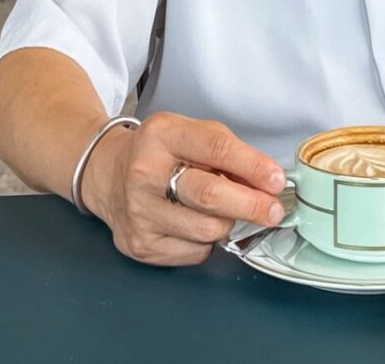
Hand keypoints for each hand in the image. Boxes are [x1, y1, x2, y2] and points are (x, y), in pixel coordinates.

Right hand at [81, 112, 286, 265]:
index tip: (277, 180)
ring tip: (226, 210)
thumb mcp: (191, 133)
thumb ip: (228, 152)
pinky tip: (197, 223)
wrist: (107, 173)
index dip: (253, 166)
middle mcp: (145, 173)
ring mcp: (139, 212)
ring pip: (207, 230)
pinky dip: (207, 241)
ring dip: (229, 222)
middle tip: (275, 210)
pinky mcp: (139, 244)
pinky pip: (194, 252)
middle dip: (252, 205)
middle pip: (210, 196)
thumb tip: (267, 182)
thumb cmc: (161, 151)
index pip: (217, 149)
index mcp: (163, 135)